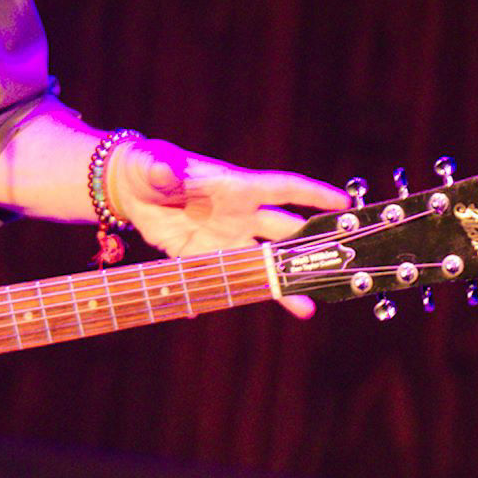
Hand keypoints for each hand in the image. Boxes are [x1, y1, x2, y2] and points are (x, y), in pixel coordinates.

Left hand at [107, 138, 349, 318]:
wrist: (133, 188)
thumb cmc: (153, 167)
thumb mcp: (157, 165)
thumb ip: (164, 170)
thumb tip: (163, 171)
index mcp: (236, 187)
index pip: (283, 189)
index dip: (313, 195)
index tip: (344, 205)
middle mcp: (238, 216)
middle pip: (282, 232)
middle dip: (309, 248)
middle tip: (337, 266)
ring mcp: (223, 239)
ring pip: (260, 265)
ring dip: (281, 284)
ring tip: (307, 307)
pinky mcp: (200, 258)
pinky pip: (219, 281)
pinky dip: (223, 297)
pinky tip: (231, 312)